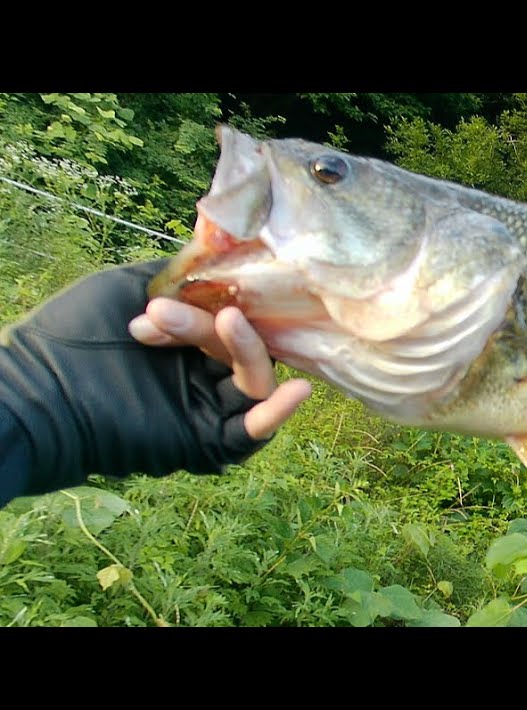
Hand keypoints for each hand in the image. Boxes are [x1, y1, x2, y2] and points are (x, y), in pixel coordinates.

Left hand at [0, 259, 309, 501]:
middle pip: (241, 345)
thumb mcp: (123, 286)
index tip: (179, 294)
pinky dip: (276, 413)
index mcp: (182, 340)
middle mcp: (197, 373)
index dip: (216, 299)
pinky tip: (296, 391)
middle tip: (167, 315)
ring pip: (253, 381)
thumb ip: (175, 276)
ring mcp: (202, 408)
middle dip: (215, 324)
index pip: (227, 316)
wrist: (35, 395)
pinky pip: (251, 431)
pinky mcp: (204, 441)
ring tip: (231, 323)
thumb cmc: (67, 337)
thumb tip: (217, 256)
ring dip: (250, 350)